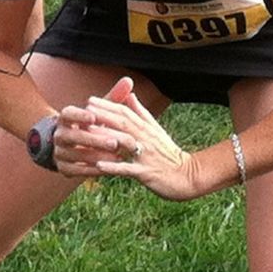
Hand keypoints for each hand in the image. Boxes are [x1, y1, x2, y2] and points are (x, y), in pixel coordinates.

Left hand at [57, 78, 199, 199]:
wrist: (188, 176)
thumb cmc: (169, 154)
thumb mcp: (156, 130)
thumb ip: (142, 113)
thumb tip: (130, 94)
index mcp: (147, 128)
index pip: (126, 112)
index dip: (108, 105)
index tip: (90, 100)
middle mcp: (146, 138)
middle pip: (123, 122)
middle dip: (103, 115)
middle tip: (84, 110)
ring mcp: (145, 155)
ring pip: (124, 142)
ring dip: (106, 136)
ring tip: (87, 133)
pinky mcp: (145, 172)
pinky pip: (127, 169)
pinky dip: (113, 166)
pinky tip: (98, 165)